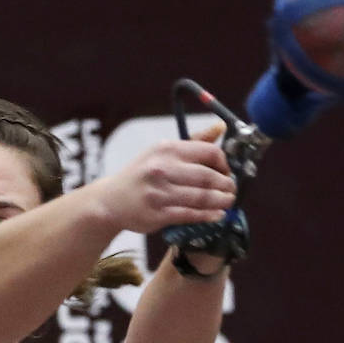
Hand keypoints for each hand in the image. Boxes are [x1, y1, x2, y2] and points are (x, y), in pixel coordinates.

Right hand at [92, 119, 235, 234]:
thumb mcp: (162, 152)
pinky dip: (208, 215)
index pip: (208, 152)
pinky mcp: (157, 214)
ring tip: (228, 202)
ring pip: (201, 197)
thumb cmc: (141, 174)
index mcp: (166, 149)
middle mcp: (161, 169)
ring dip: (221, 201)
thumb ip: (194, 142)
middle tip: (232, 189)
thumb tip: (221, 127)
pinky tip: (217, 215)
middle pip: (208, 177)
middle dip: (226, 185)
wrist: (111, 201)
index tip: (228, 171)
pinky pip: (190, 215)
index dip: (225, 163)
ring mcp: (159, 193)